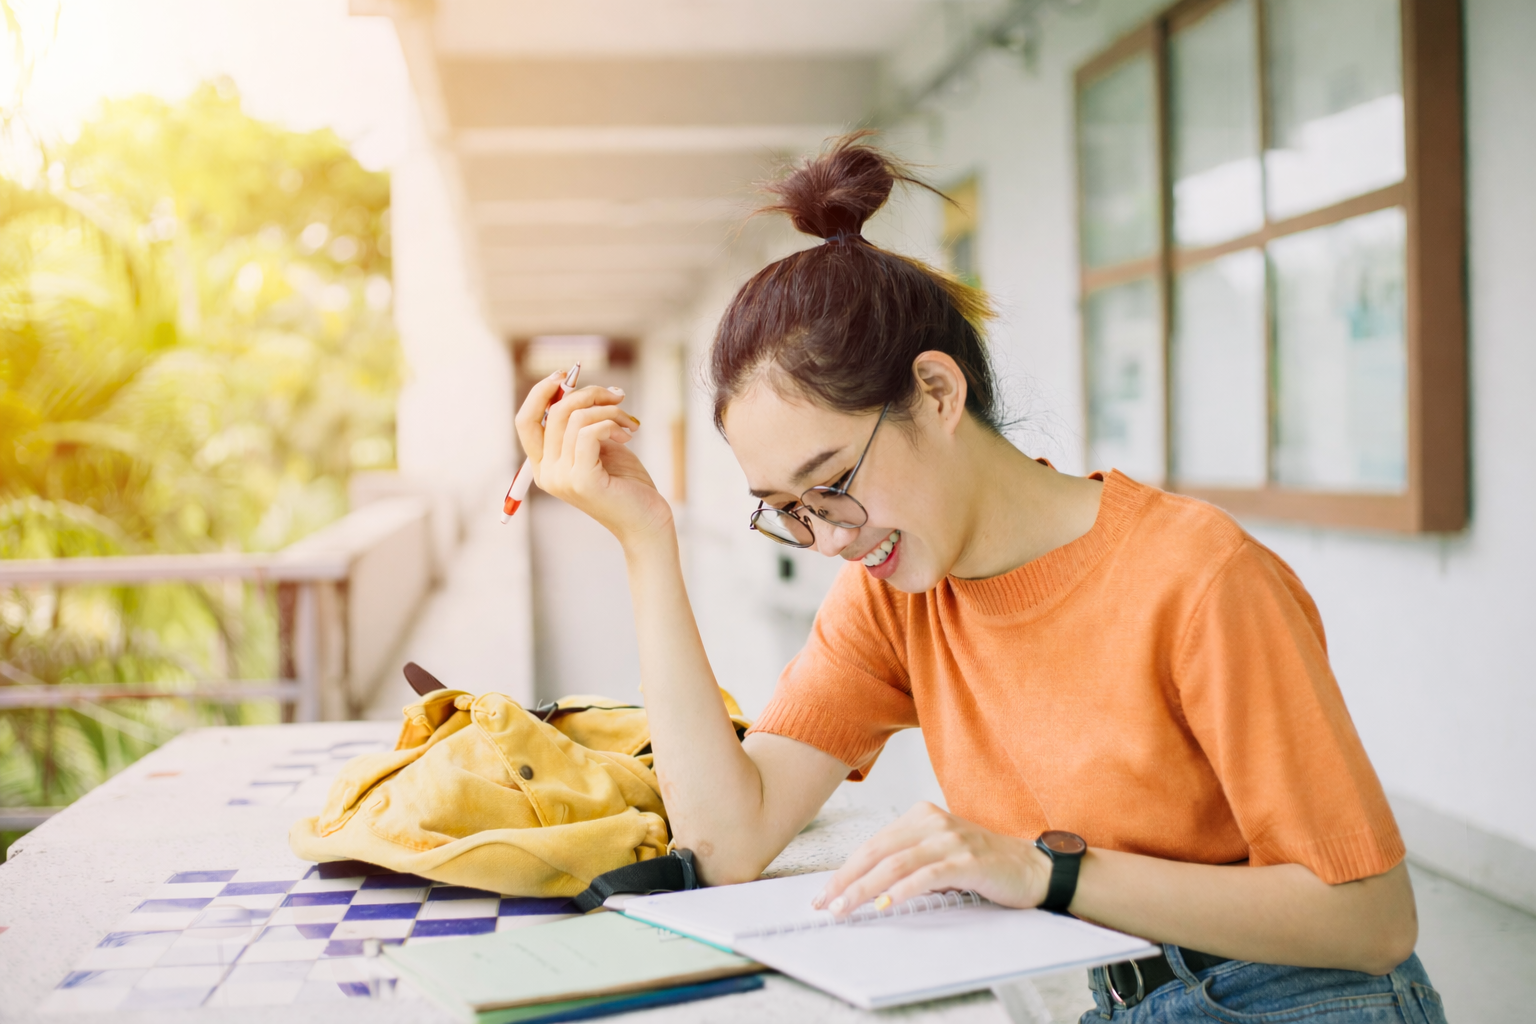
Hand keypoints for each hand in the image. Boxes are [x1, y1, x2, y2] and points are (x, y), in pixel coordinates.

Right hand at [514, 372, 672, 545]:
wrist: (647, 521)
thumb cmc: (626, 484)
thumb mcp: (599, 446)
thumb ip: (582, 423)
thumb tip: (575, 387)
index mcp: (544, 466)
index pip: (525, 420)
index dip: (540, 393)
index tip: (565, 374)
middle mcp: (546, 473)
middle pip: (553, 412)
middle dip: (588, 394)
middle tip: (618, 396)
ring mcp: (562, 478)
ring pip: (575, 419)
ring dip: (609, 411)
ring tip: (629, 424)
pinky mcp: (582, 480)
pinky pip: (590, 432)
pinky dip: (611, 424)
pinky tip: (628, 436)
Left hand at [812, 802, 1054, 915]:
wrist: (1032, 868)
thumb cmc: (982, 864)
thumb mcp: (938, 854)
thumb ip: (908, 860)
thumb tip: (864, 885)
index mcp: (921, 816)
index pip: (873, 844)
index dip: (846, 869)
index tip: (825, 892)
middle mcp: (932, 822)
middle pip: (877, 851)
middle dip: (846, 879)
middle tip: (825, 902)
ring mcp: (950, 840)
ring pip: (895, 863)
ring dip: (865, 888)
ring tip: (845, 908)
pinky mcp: (967, 860)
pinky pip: (926, 875)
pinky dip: (901, 890)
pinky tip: (884, 903)